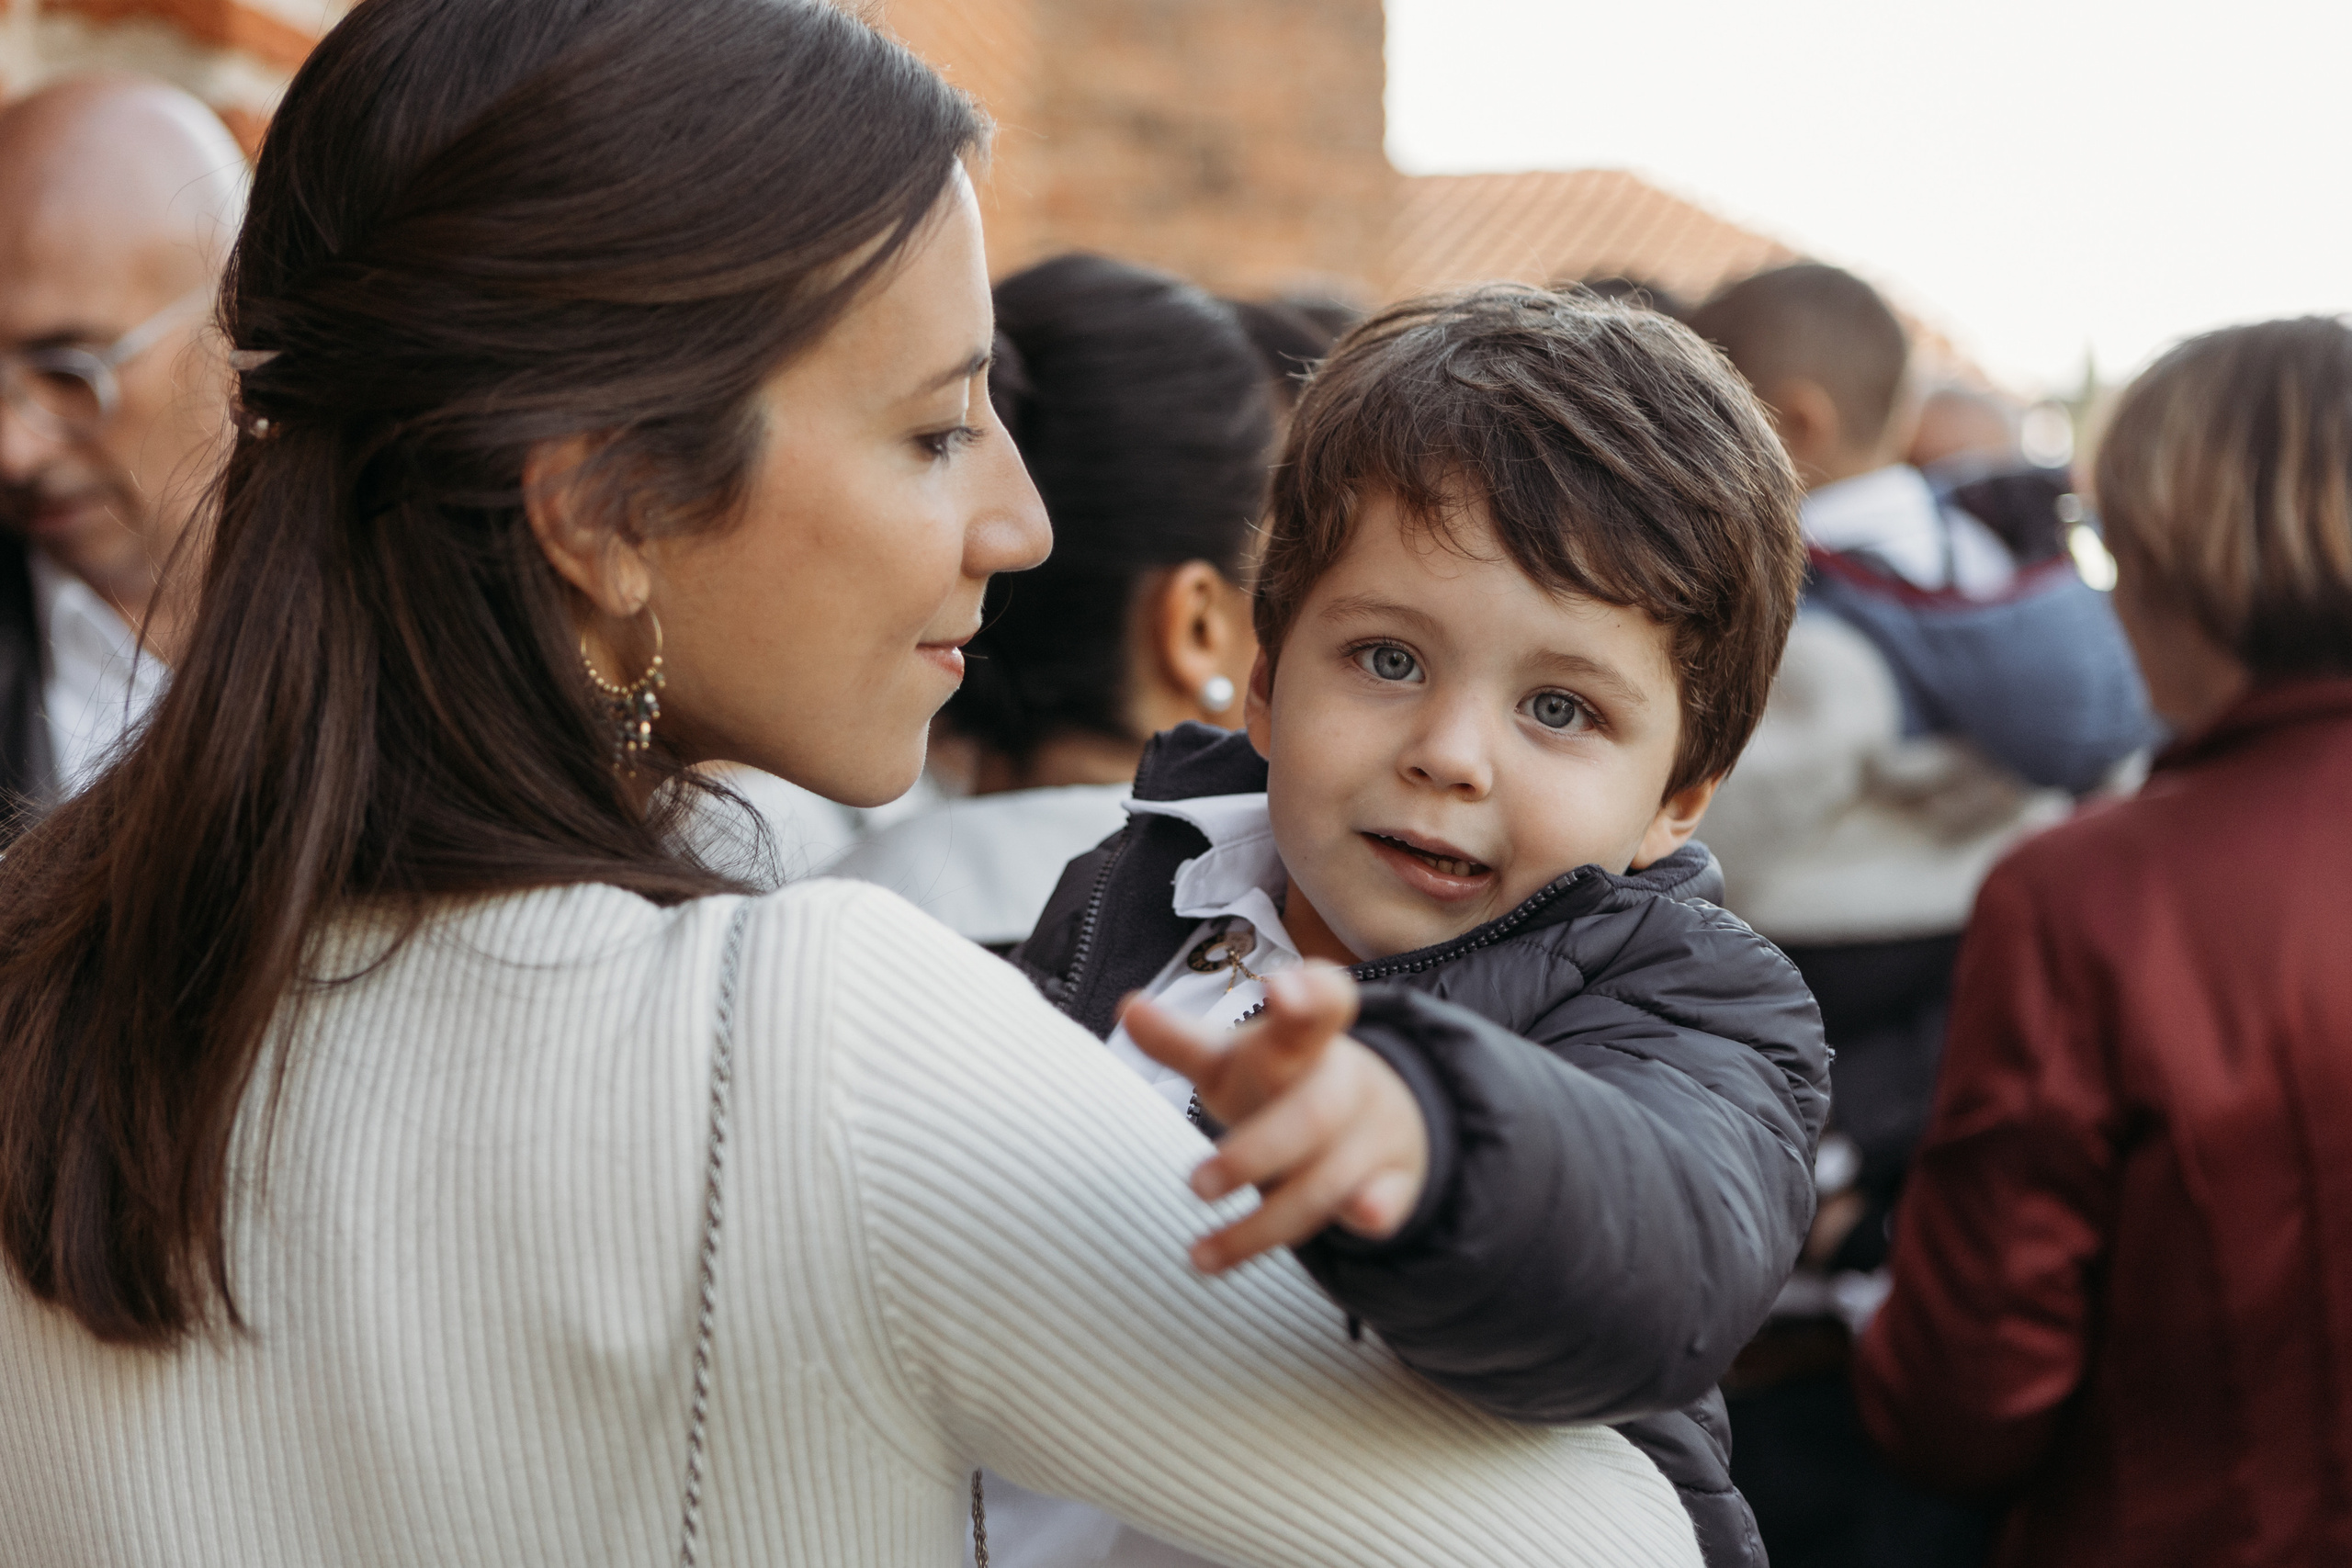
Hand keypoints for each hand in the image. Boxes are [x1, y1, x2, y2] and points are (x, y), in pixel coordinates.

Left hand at [1123, 963, 1429, 1273]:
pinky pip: (1391, 1197)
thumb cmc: (1280, 1083)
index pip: (1321, 1003)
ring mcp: (1375, 1131)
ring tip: (1200, 1255)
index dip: (1305, 995)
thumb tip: (1127, 1009)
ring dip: (1267, 1222)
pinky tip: (1363, 1217)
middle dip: (1256, 1152)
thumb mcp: (1229, 1061)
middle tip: (1195, 1184)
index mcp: (1304, 1041)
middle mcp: (1346, 1081)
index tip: (1280, 990)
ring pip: (1328, 1178)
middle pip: (1311, 1113)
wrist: (1374, 1117)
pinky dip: (1377, 1209)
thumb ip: (1181, 1041)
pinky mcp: (1394, 1180)